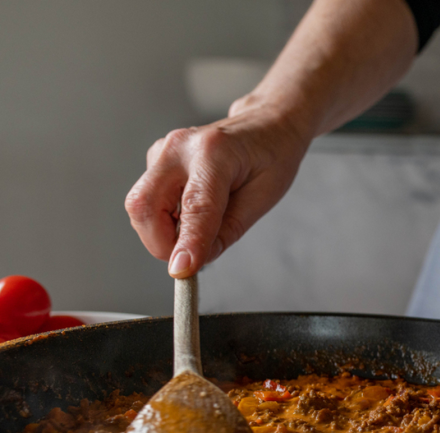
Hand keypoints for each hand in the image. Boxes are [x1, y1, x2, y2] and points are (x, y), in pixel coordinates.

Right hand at [125, 104, 310, 277]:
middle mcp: (179, 147)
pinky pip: (148, 202)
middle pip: (144, 205)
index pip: (194, 206)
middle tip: (189, 259)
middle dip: (160, 243)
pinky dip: (166, 220)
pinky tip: (194, 213)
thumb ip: (227, 230)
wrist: (265, 125)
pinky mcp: (156, 161)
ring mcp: (162, 151)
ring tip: (202, 227)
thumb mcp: (263, 198)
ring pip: (141, 207)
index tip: (182, 271)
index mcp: (214, 151)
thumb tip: (195, 261)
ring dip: (164, 232)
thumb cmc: (270, 158)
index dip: (186, 243)